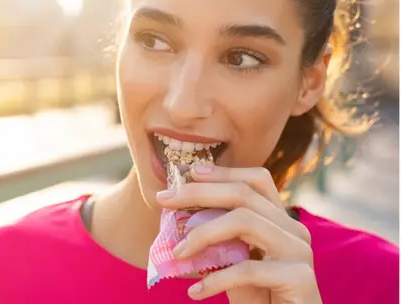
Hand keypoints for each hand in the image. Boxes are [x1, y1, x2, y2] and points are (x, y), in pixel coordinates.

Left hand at [156, 165, 321, 303]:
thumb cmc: (260, 298)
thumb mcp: (235, 263)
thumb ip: (219, 240)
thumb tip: (179, 217)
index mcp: (281, 221)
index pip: (257, 181)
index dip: (224, 172)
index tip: (190, 172)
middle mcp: (294, 230)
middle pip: (244, 195)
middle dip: (198, 193)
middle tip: (164, 200)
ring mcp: (299, 252)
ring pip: (245, 221)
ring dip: (203, 234)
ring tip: (177, 253)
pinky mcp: (299, 278)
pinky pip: (248, 269)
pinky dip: (216, 279)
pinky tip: (195, 292)